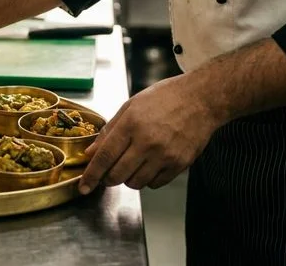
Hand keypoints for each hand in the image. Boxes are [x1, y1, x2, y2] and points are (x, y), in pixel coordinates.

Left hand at [79, 75, 226, 192]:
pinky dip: (147, 180)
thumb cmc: (165, 98)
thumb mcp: (131, 106)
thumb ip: (109, 131)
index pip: (104, 157)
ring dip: (127, 179)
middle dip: (107, 179)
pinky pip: (155, 184)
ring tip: (132, 163)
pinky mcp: (180, 164)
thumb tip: (91, 152)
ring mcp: (165, 155)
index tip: (83, 187)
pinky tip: (148, 165)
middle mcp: (147, 142)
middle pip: (117, 175)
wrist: (202, 99)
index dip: (91, 175)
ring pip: (135, 183)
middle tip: (108, 173)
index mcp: (131, 124)